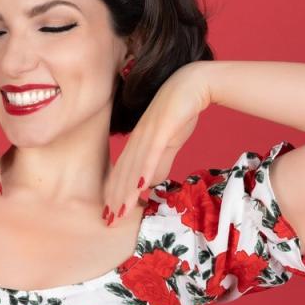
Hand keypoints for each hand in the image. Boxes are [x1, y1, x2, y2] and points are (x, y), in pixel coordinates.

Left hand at [103, 62, 211, 224]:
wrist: (195, 83)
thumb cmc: (181, 111)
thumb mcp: (169, 143)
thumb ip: (159, 163)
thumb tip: (149, 185)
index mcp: (137, 142)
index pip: (122, 172)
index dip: (114, 194)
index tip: (109, 215)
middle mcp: (137, 137)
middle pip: (123, 172)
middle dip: (115, 198)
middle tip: (108, 221)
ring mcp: (148, 131)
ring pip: (134, 166)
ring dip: (126, 191)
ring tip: (119, 211)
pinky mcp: (162, 126)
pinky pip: (152, 151)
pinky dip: (145, 169)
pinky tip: (140, 186)